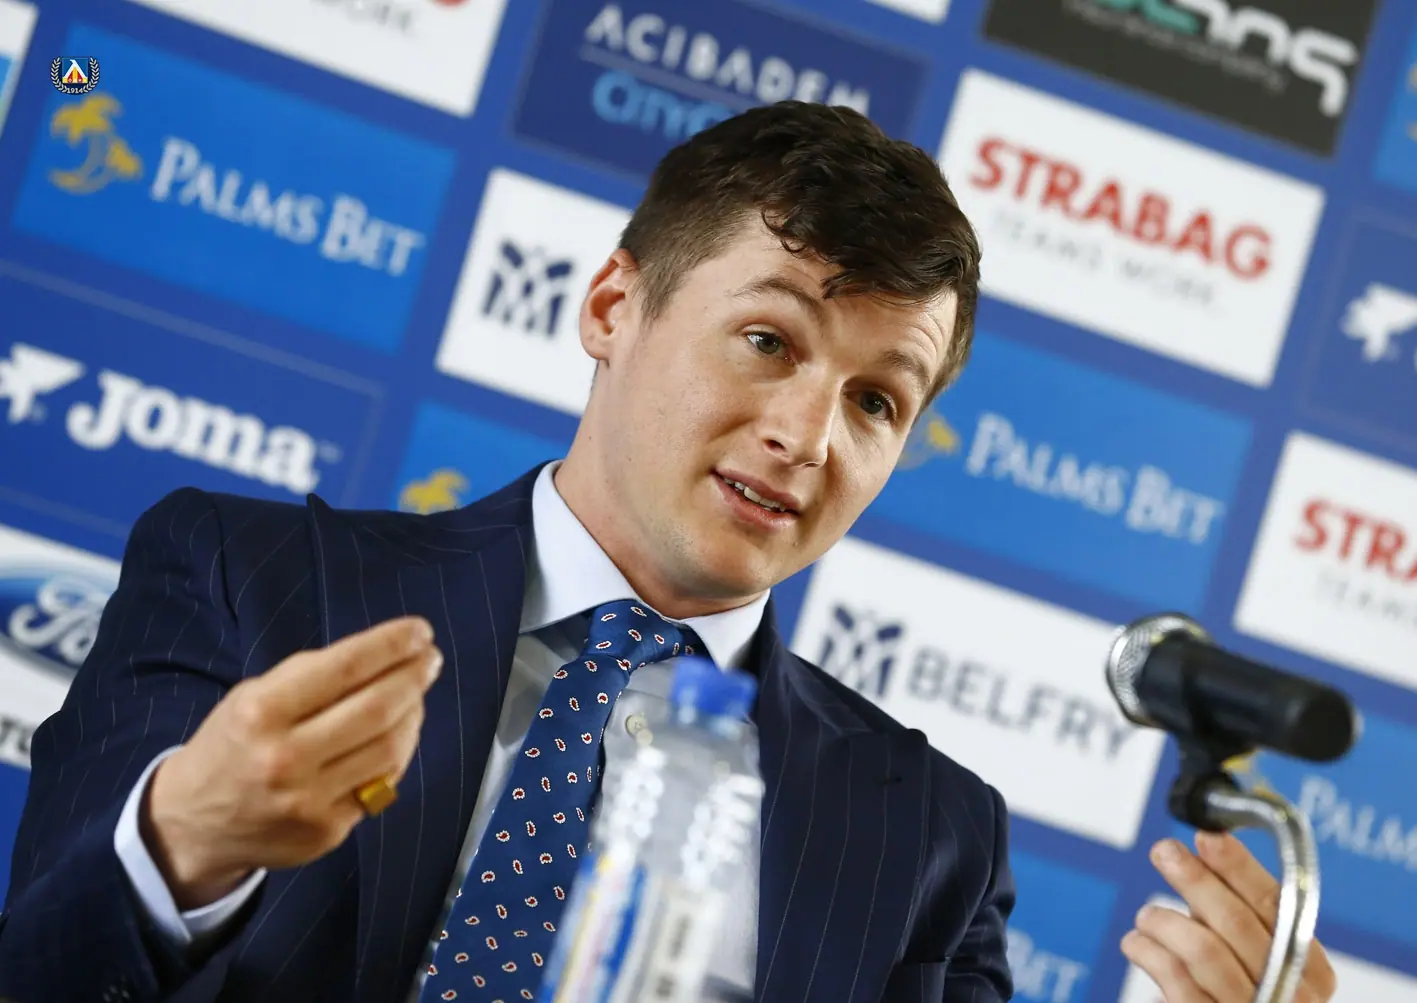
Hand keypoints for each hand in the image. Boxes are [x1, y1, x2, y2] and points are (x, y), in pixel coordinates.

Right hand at [141, 615, 442, 908]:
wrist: (192, 825)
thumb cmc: (234, 744)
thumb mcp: (253, 695)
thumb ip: (313, 675)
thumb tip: (386, 653)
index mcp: (261, 713)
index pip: (346, 668)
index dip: (391, 645)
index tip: (420, 631)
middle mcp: (285, 759)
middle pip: (377, 709)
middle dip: (413, 678)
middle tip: (429, 659)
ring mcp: (309, 801)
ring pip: (390, 749)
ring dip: (414, 714)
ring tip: (415, 694)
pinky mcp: (327, 832)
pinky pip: (382, 784)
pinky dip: (398, 753)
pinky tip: (399, 734)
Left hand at [1122, 831, 1336, 1002]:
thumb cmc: (1238, 992)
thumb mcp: (1247, 951)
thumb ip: (1232, 905)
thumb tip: (1206, 841)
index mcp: (1311, 971)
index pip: (1278, 906)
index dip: (1239, 867)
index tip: (1208, 835)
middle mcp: (1291, 997)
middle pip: (1237, 923)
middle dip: (1196, 880)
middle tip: (1165, 852)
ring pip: (1204, 949)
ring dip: (1165, 920)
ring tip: (1147, 916)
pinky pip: (1175, 979)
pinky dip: (1149, 951)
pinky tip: (1136, 942)